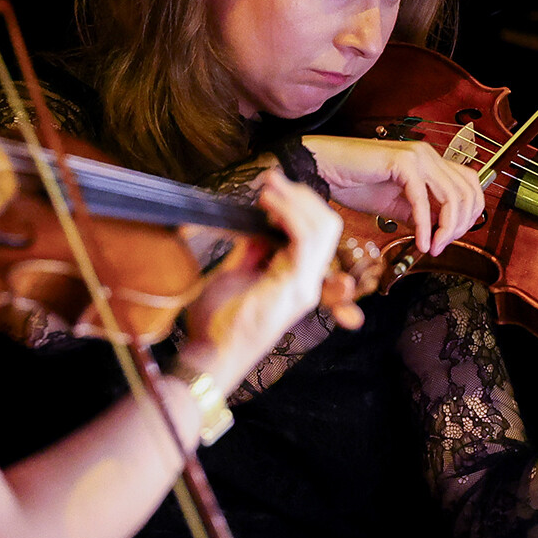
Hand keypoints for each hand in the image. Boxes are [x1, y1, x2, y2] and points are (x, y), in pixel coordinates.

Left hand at [181, 171, 344, 388]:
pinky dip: (289, 215)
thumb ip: (252, 251)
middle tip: (271, 181)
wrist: (210, 355)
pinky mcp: (294, 287)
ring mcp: (304, 286)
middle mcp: (308, 282)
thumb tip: (256, 224)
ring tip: (268, 189)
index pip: (318, 232)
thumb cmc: (218, 322)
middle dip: (301, 196)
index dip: (299, 204)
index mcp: (298, 280)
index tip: (270, 188)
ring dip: (295, 200)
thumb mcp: (235, 274)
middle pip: (327, 225)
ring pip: (323, 228)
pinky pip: (306, 240)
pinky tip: (268, 205)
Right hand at [301, 134, 485, 257]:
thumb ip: (421, 215)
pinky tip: (420, 242)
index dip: (469, 215)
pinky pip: (422, 199)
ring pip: (452, 196)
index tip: (450, 237)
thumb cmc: (356, 183)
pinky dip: (425, 225)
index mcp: (431, 161)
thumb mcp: (396, 206)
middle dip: (460, 225)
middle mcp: (428, 155)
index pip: (470, 185)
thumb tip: (440, 233)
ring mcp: (417, 156)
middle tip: (441, 246)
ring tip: (432, 247)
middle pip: (467, 192)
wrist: (325, 170)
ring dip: (446, 228)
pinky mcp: (402, 162)